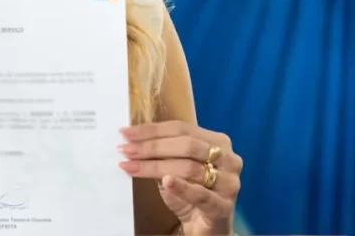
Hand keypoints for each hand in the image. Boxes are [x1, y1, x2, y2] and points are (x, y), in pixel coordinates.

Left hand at [118, 121, 241, 235]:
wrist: (206, 228)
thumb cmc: (189, 192)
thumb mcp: (174, 167)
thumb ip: (161, 152)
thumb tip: (130, 138)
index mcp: (217, 142)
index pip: (181, 129)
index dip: (152, 130)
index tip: (125, 133)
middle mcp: (228, 159)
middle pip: (186, 145)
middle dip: (152, 147)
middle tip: (126, 150)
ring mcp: (229, 183)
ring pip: (190, 167)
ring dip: (156, 166)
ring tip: (132, 166)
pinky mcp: (224, 207)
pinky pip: (201, 194)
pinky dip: (182, 187)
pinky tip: (166, 181)